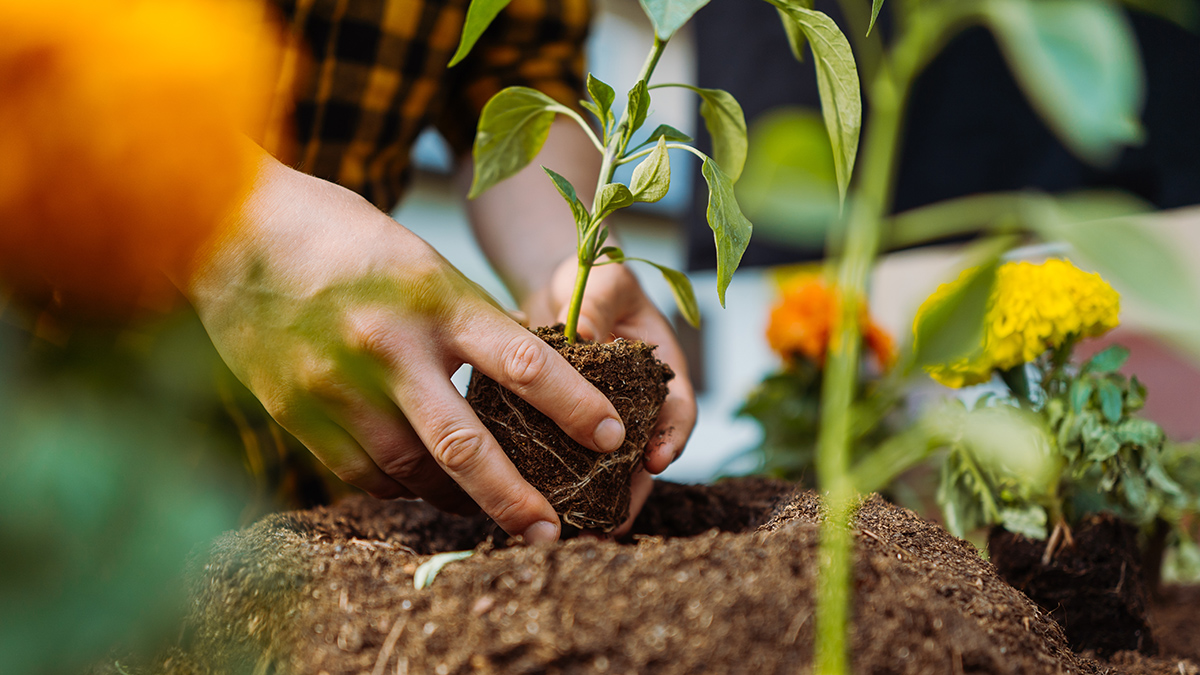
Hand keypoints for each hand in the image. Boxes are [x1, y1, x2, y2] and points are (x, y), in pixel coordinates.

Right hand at [185, 151, 627, 542]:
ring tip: (492, 511)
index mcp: (433, 298)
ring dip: (457, 500)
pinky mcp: (294, 410)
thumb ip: (467, 323)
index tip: (612, 438)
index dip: (574, 406)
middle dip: (514, 498)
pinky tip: (422, 487)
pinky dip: (399, 486)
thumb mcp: (421, 262)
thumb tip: (521, 386)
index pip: (523, 361)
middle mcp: (387, 346)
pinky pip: (359, 473)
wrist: (232, 226)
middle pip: (464, 444)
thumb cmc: (343, 238)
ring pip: (411, 471)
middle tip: (552, 531)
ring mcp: (335, 384)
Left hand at [524, 256, 697, 534]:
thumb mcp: (604, 281)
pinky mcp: (568, 430)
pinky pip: (570, 462)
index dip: (672, 439)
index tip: (656, 461)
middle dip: (631, 492)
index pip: (679, 412)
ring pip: (609, 470)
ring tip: (582, 533)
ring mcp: (605, 421)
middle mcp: (639, 405)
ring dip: (599, 502)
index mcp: (663, 372)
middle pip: (644, 457)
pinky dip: (563, 487)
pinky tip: (545, 511)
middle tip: (613, 521)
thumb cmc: (595, 277)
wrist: (561, 286)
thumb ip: (599, 305)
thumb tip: (578, 333)